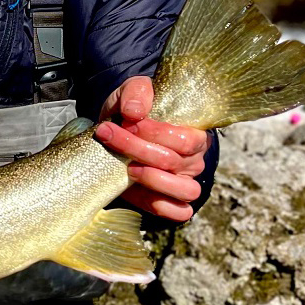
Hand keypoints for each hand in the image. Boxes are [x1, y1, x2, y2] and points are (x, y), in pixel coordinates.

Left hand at [95, 76, 207, 221]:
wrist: (118, 130)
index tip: (126, 121)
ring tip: (127, 167)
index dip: (155, 132)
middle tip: (109, 135)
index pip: (184, 138)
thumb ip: (136, 94)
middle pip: (173, 161)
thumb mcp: (132, 92)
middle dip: (136, 148)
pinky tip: (134, 188)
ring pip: (183, 190)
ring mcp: (185, 182)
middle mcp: (195, 159)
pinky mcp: (172, 202)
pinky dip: (158, 204)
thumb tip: (134, 111)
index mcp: (194, 132)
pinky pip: (177, 212)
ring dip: (151, 179)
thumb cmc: (133, 112)